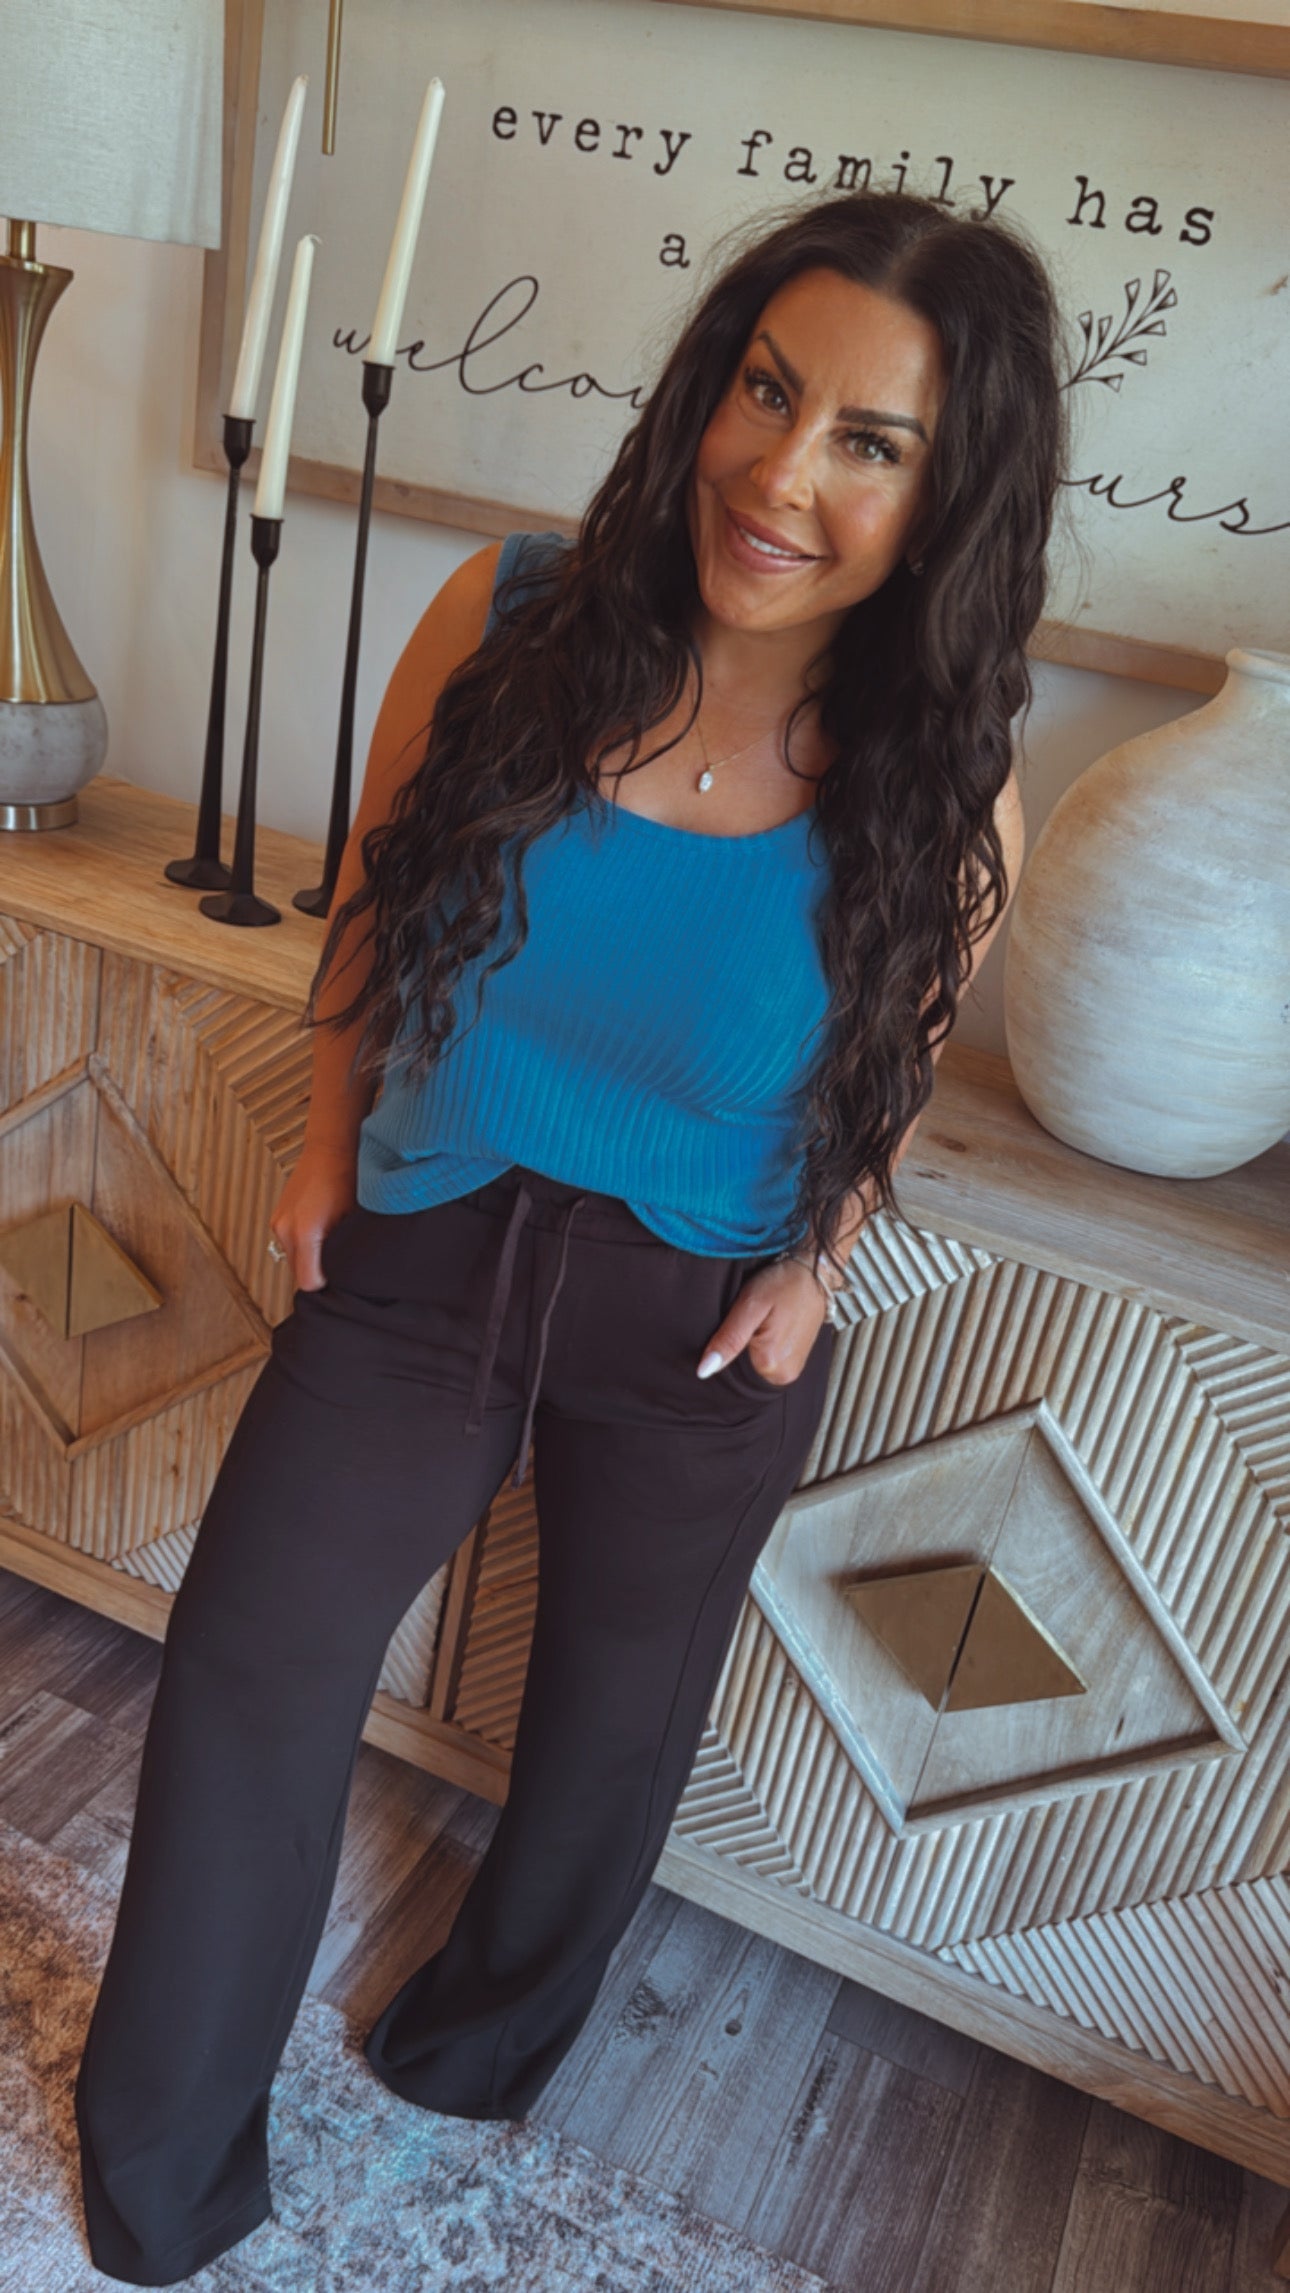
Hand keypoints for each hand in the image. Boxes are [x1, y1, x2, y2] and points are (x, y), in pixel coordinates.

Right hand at [268, 1144, 358, 1291]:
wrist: (330, 1149)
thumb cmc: (347, 1179)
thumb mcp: (353, 1220)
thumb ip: (345, 1250)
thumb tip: (347, 1272)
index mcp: (304, 1233)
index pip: (308, 1282)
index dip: (326, 1283)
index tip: (340, 1274)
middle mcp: (285, 1230)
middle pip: (298, 1274)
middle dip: (317, 1271)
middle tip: (339, 1258)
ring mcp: (278, 1223)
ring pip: (293, 1259)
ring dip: (309, 1257)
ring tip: (330, 1239)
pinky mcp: (277, 1217)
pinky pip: (289, 1244)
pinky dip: (302, 1245)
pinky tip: (319, 1229)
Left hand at [697, 1257, 831, 1386]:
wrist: (816, 1273)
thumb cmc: (783, 1283)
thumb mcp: (750, 1305)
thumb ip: (728, 1340)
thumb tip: (704, 1371)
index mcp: (771, 1363)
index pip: (730, 1367)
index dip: (727, 1344)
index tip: (737, 1322)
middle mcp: (784, 1375)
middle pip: (744, 1367)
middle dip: (741, 1345)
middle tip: (751, 1318)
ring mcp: (792, 1370)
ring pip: (756, 1363)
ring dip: (753, 1345)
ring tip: (762, 1321)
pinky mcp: (796, 1362)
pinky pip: (770, 1360)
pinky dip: (764, 1345)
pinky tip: (769, 1327)